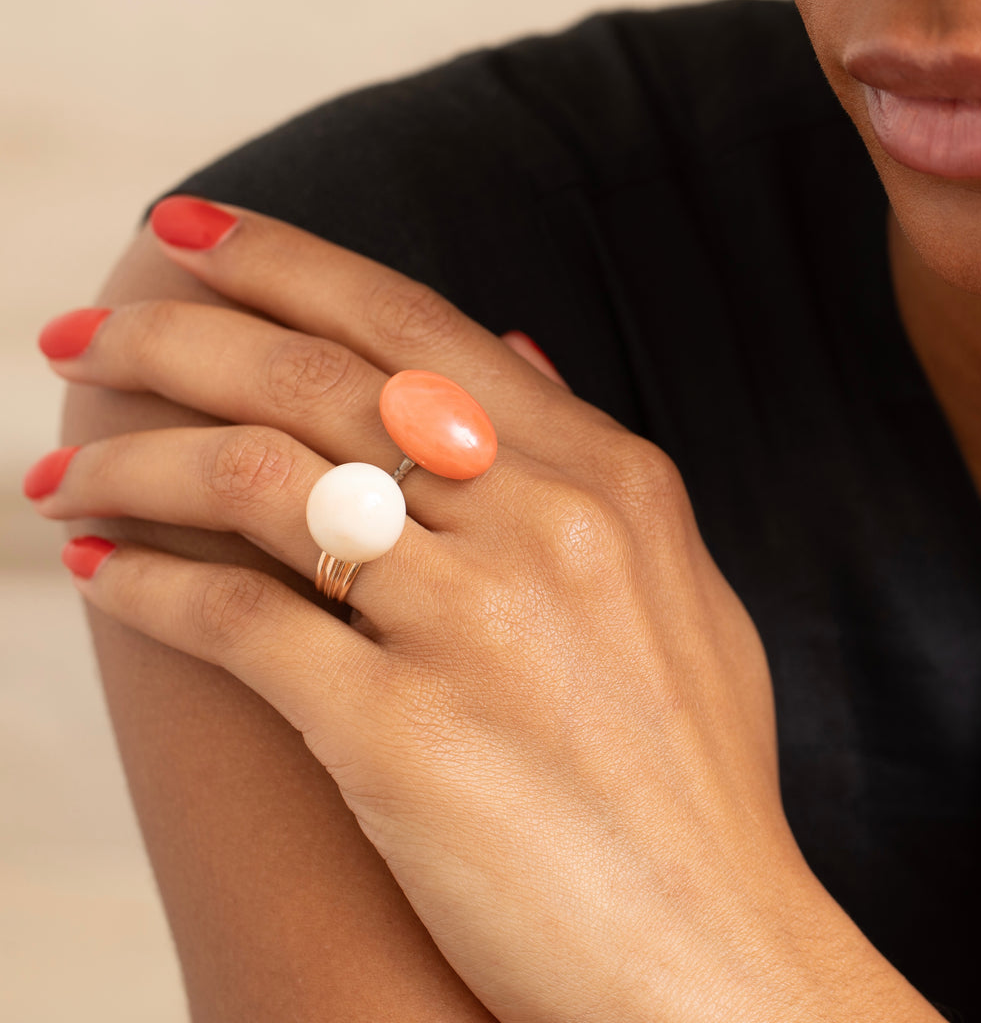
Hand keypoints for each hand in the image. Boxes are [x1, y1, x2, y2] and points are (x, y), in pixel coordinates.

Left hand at [30, 199, 935, 1021]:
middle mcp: (541, 524)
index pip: (413, 326)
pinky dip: (142, 583)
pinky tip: (92, 569)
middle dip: (174, 335)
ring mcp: (471, 625)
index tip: (188, 234)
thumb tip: (518, 341)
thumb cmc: (695, 775)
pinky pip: (232, 620)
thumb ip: (593, 457)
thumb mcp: (677, 585)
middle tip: (78, 337)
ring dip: (130, 462)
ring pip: (253, 484)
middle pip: (313, 379)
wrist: (710, 951)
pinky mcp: (398, 736)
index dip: (285, 261)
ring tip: (59, 469)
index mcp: (606, 478)